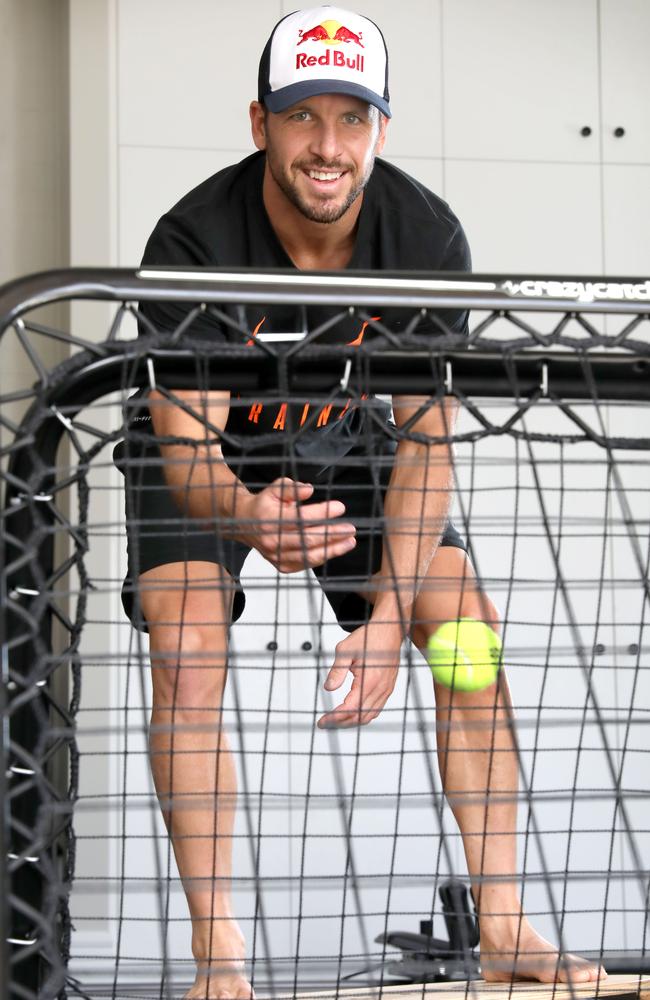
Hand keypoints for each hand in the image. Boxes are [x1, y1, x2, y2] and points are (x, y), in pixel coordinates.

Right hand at [240, 477, 355, 572]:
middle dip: (332, 534)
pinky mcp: (281, 566)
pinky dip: (322, 557)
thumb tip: (309, 489)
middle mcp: (271, 540)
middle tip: (350, 528)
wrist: (243, 523)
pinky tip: (335, 549)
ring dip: (332, 550)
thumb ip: (291, 488)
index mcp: (269, 519)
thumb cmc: (263, 504)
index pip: (300, 518)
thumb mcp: (275, 488)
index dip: (321, 513)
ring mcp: (276, 556)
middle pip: (307, 540)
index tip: (339, 507)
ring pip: (308, 556)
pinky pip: (305, 564)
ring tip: (349, 542)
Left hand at [317, 623, 401, 727]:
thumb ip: (336, 671)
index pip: (350, 709)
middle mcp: (380, 688)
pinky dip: (363, 715)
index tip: (322, 721)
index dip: (334, 718)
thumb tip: (328, 688)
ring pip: (369, 716)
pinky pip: (376, 709)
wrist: (388, 630)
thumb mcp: (345, 650)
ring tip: (336, 720)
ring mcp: (386, 689)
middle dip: (341, 723)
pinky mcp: (388, 688)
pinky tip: (352, 713)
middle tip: (325, 723)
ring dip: (352, 721)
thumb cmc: (368, 637)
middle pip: (360, 717)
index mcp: (369, 680)